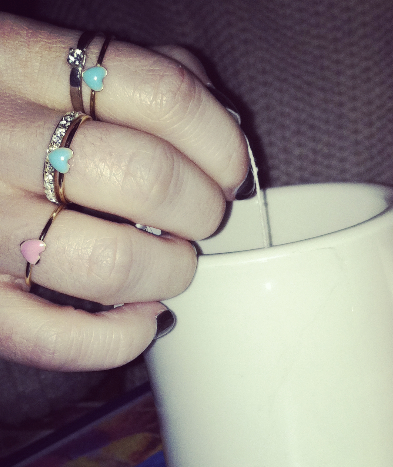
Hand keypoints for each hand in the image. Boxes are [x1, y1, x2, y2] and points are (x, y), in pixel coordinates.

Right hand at [0, 13, 249, 370]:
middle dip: (202, 210)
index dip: (221, 143)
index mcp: (25, 63)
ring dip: (167, 271)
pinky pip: (50, 336)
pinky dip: (117, 340)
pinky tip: (142, 318)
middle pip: (145, 178)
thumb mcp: (62, 59)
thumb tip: (225, 126)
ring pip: (107, 263)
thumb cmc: (14, 110)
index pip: (163, 94)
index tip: (230, 172)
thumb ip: (146, 73)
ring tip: (173, 261)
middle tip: (203, 218)